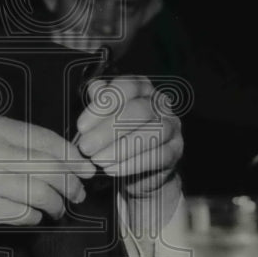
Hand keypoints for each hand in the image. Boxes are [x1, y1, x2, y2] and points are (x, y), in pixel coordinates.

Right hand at [0, 116, 95, 254]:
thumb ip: (10, 141)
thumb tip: (56, 155)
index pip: (44, 139)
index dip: (70, 155)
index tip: (85, 166)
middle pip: (49, 167)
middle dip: (70, 183)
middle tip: (77, 192)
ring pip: (41, 193)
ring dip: (56, 204)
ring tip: (58, 208)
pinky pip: (24, 214)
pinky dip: (35, 217)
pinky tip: (34, 215)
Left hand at [75, 76, 182, 200]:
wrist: (139, 167)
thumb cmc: (118, 135)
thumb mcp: (105, 117)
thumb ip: (100, 103)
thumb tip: (94, 89)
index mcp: (142, 88)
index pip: (126, 87)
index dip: (103, 105)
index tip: (81, 126)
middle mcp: (160, 103)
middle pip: (139, 110)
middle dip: (107, 130)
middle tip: (86, 147)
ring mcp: (172, 126)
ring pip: (152, 133)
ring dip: (121, 148)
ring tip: (97, 160)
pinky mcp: (175, 151)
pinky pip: (159, 156)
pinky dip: (133, 164)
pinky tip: (113, 169)